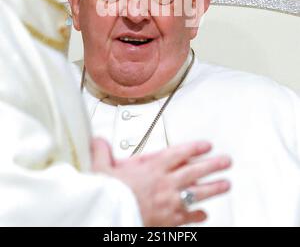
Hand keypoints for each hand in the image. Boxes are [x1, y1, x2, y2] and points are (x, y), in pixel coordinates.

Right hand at [91, 139, 230, 226]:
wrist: (111, 216)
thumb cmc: (109, 195)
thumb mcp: (102, 168)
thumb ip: (103, 152)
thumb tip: (98, 141)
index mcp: (153, 168)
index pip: (179, 153)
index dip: (195, 148)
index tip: (207, 145)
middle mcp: (165, 183)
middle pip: (195, 171)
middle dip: (213, 165)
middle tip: (226, 161)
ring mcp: (170, 202)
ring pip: (198, 193)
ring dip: (214, 188)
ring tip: (226, 184)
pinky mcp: (169, 221)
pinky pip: (189, 217)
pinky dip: (198, 215)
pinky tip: (205, 214)